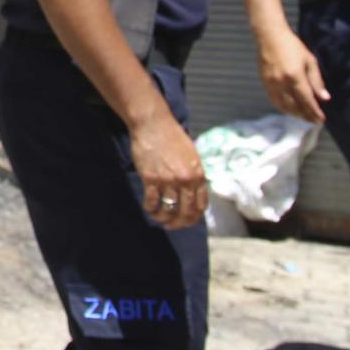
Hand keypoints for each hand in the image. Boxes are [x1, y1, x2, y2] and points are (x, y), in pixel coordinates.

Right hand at [130, 111, 208, 229]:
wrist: (153, 124)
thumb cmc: (172, 136)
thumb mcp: (191, 155)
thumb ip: (194, 174)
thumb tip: (194, 191)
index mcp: (198, 175)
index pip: (201, 206)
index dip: (194, 217)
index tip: (186, 220)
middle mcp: (186, 181)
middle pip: (186, 212)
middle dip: (179, 223)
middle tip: (171, 225)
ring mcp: (168, 180)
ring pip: (168, 210)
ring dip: (163, 218)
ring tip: (158, 218)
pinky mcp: (151, 179)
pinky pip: (152, 201)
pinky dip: (150, 208)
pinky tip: (148, 207)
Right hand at [257, 27, 328, 123]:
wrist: (270, 37)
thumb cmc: (293, 46)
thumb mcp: (310, 61)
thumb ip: (317, 81)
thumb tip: (325, 98)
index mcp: (295, 77)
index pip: (307, 101)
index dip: (315, 112)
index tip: (321, 120)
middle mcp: (282, 83)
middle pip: (295, 107)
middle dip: (306, 116)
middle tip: (314, 121)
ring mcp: (272, 84)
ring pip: (284, 107)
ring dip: (295, 114)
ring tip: (304, 117)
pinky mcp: (265, 84)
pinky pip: (274, 101)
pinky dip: (283, 108)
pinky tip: (290, 110)